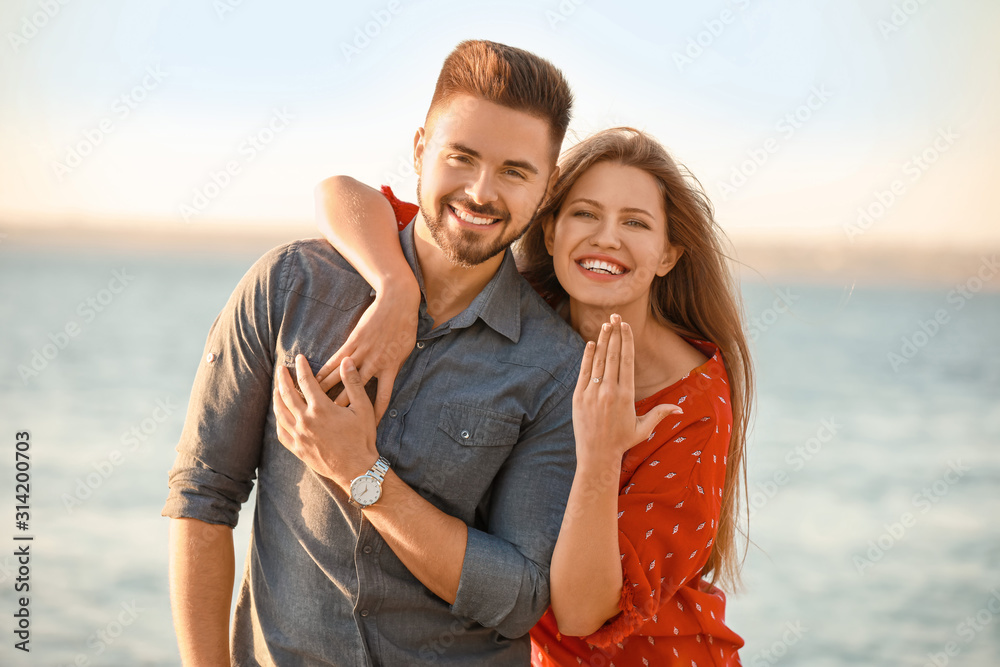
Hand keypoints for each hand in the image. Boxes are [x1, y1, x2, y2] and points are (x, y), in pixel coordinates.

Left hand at [273, 354, 377, 489]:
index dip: (302, 367)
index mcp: (321, 409)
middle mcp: (305, 421)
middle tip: (280, 368)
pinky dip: (278, 420)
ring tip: (276, 388)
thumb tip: (346, 361)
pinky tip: (279, 415)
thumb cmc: (362, 438)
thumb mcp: (363, 408)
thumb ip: (353, 383)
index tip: (299, 358)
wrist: (357, 469)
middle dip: (282, 379)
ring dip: (276, 397)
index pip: (306, 381)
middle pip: (287, 394)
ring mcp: (299, 436)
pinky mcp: (298, 449)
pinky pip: (281, 432)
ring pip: (280, 412)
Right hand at [315, 282, 419, 422]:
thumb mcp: (405, 351)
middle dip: (345, 409)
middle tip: (334, 423)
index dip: (376, 414)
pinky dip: (325, 371)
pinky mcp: (352, 342)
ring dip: (328, 392)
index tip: (369, 429)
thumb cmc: (405, 326)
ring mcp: (362, 352)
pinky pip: (335, 360)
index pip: (383, 397)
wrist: (397, 302)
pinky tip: (313, 380)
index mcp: (391, 368)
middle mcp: (375, 363)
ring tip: (315, 405)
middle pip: (357, 392)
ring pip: (342, 377)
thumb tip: (389, 379)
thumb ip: (395, 366)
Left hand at [572, 314, 680, 467]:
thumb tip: (680, 409)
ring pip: (598, 361)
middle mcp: (609, 391)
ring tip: (605, 325)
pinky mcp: (579, 397)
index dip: (626, 341)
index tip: (625, 326)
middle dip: (614, 334)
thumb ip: (659, 414)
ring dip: (602, 340)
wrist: (596, 455)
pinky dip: (587, 357)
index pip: (626, 361)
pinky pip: (584, 372)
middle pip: (612, 355)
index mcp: (626, 395)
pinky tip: (590, 344)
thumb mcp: (643, 428)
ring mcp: (592, 393)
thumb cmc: (622, 442)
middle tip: (615, 316)